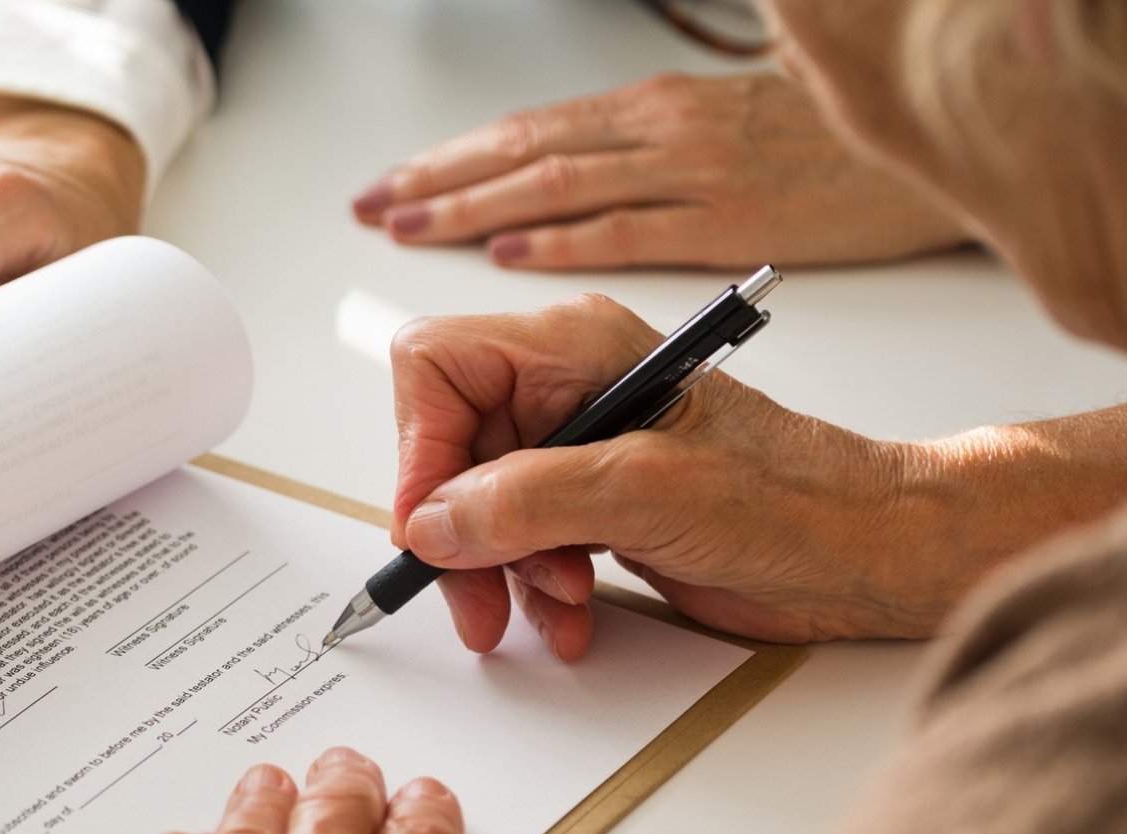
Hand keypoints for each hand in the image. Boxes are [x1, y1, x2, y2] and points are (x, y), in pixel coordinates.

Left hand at [352, 72, 971, 269]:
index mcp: (652, 113)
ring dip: (475, 206)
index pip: (527, 134)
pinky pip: (628, 228)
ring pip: (557, 183)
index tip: (396, 185)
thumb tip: (560, 196)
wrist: (928, 149)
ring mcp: (691, 174)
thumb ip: (640, 164)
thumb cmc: (824, 154)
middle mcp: (659, 135)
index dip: (454, 162)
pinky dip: (564, 239)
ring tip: (410, 223)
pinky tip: (510, 250)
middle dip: (440, 181)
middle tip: (374, 203)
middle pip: (524, 152)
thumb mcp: (719, 136)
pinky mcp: (730, 220)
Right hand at [390, 297, 988, 657]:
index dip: (419, 448)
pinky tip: (572, 615)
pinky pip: (518, 541)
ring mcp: (578, 445)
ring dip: (499, 570)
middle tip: (474, 596)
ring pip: (475, 505)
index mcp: (573, 345)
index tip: (431, 526)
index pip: (436, 366)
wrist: (872, 552)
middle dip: (458, 530)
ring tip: (554, 606)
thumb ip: (526, 501)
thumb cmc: (798, 498)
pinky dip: (531, 587)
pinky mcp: (592, 501)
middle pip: (447, 447)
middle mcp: (566, 385)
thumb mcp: (646, 492)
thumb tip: (431, 522)